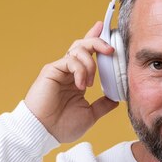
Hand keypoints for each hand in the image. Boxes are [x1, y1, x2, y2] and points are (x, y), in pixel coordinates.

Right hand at [24, 21, 118, 142]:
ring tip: (89, 83)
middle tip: (110, 49)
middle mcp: (68, 71)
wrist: (45, 132)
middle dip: (98, 42)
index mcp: (77, 79)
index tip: (104, 29)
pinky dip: (80, 70)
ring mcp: (60, 69)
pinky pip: (70, 61)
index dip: (95, 39)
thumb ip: (103, 105)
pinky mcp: (51, 70)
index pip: (87, 54)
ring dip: (90, 64)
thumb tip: (116, 99)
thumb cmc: (62, 126)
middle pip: (83, 45)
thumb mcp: (90, 114)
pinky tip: (81, 85)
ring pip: (78, 50)